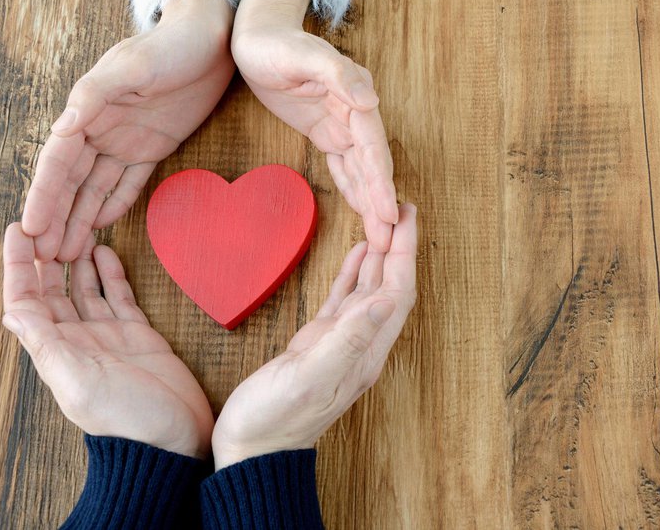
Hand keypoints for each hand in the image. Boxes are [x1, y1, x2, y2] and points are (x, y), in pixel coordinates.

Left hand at [1, 223, 214, 458]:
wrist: (174, 441)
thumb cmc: (128, 420)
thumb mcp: (79, 383)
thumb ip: (47, 345)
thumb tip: (11, 313)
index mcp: (57, 351)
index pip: (27, 301)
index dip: (18, 266)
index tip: (18, 231)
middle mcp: (78, 340)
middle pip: (53, 290)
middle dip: (47, 256)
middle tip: (50, 220)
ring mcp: (108, 336)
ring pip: (85, 289)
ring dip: (78, 259)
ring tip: (77, 228)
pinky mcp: (138, 335)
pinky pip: (118, 297)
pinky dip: (111, 275)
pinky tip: (106, 253)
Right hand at [22, 0, 234, 261]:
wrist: (211, 39)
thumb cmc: (168, 46)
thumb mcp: (133, 66)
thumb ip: (97, 95)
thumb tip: (64, 125)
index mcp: (88, 111)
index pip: (58, 162)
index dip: (44, 195)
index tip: (30, 227)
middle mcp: (101, 129)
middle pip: (72, 182)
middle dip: (57, 218)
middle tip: (45, 256)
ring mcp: (126, 140)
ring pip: (96, 187)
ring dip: (81, 219)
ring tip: (67, 253)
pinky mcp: (153, 147)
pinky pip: (129, 182)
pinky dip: (115, 204)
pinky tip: (102, 227)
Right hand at [211, 203, 416, 468]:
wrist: (251, 451)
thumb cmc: (275, 420)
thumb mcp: (311, 377)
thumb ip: (347, 340)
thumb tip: (384, 300)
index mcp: (364, 352)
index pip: (395, 293)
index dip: (404, 254)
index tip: (408, 217)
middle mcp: (359, 346)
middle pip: (389, 287)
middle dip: (399, 247)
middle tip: (403, 208)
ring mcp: (339, 344)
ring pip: (369, 290)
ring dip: (380, 256)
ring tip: (385, 222)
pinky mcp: (317, 344)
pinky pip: (343, 301)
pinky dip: (353, 274)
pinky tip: (357, 254)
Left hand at [233, 0, 397, 251]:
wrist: (256, 34)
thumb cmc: (278, 42)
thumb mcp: (305, 55)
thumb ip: (340, 75)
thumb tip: (371, 100)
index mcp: (354, 96)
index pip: (373, 147)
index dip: (381, 182)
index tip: (388, 212)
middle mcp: (354, 112)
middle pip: (372, 165)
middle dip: (381, 202)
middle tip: (387, 239)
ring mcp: (340, 123)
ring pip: (360, 169)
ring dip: (370, 201)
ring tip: (380, 236)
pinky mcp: (324, 130)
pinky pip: (343, 164)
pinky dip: (353, 187)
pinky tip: (362, 209)